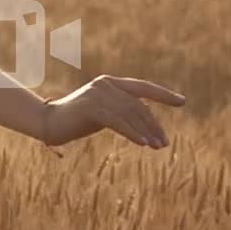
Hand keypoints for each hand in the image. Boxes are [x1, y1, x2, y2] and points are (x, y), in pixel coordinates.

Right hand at [41, 75, 185, 148]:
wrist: (48, 123)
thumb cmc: (77, 120)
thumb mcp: (104, 113)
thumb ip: (121, 111)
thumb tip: (147, 123)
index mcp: (110, 82)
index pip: (142, 87)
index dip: (163, 94)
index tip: (182, 102)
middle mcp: (105, 84)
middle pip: (138, 105)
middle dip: (154, 124)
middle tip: (165, 142)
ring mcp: (97, 94)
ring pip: (130, 113)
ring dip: (147, 131)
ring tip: (159, 147)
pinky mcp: (91, 107)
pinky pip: (118, 121)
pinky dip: (132, 132)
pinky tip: (143, 143)